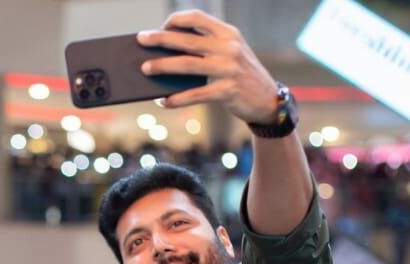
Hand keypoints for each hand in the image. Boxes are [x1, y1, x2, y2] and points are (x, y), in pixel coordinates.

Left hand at [136, 10, 278, 123]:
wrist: (268, 99)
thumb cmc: (241, 74)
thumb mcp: (231, 52)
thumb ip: (207, 47)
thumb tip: (166, 53)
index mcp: (228, 33)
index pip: (197, 17)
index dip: (176, 20)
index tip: (161, 27)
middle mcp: (229, 47)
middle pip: (186, 40)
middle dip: (160, 39)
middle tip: (141, 40)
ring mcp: (228, 69)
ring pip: (187, 65)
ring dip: (162, 66)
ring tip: (145, 68)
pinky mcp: (227, 91)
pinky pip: (195, 94)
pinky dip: (177, 99)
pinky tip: (163, 100)